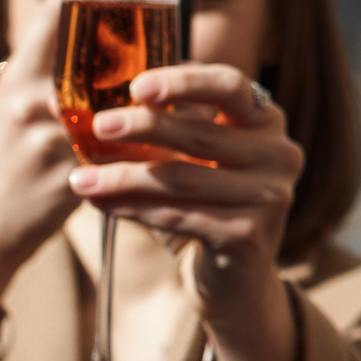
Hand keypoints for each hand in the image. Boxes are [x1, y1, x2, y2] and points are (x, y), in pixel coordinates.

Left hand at [70, 65, 305, 360]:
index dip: (185, 81)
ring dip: (124, 177)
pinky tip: (100, 203)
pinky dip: (133, 208)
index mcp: (266, 122)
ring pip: (183, 179)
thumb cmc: (206, 204)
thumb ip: (166, 125)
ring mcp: (271, 197)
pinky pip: (179, 216)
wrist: (234, 279)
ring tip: (79, 178)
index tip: (137, 87)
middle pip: (202, 134)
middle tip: (97, 126)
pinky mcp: (250, 235)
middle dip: (143, 129)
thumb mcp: (195, 157)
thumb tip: (85, 102)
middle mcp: (280, 155)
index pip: (230, 86)